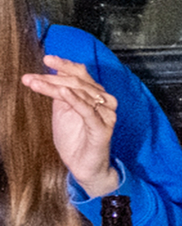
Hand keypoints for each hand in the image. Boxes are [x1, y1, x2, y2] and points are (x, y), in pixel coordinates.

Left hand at [21, 56, 119, 195]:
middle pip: (78, 82)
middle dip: (52, 78)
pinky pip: (88, 110)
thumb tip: (50, 75)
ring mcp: (106, 114)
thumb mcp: (63, 111)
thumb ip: (60, 93)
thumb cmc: (75, 139)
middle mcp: (104, 101)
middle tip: (30, 78)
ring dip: (55, 86)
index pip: (81, 74)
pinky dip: (75, 100)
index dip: (64, 65)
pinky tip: (62, 92)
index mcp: (96, 95)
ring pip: (81, 93)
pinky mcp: (103, 127)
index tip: (46, 59)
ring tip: (36, 83)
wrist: (84, 166)